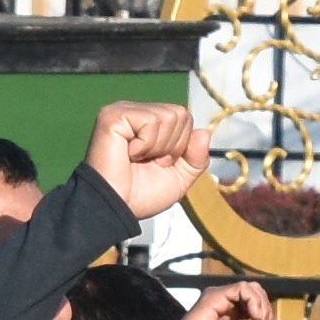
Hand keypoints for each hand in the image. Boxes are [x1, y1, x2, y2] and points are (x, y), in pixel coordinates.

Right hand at [85, 102, 207, 225]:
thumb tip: (205, 132)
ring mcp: (123, 111)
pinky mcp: (114, 115)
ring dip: (158, 147)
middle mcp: (136, 112)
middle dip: (172, 146)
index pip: (184, 118)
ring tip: (137, 158)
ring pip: (169, 117)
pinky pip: (151, 121)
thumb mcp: (179, 178)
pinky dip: (146, 144)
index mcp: (149, 123)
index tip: (159, 163)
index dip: (180, 146)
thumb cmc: (140, 195)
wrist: (116, 208)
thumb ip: (196, 158)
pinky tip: (129, 153)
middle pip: (180, 114)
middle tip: (148, 161)